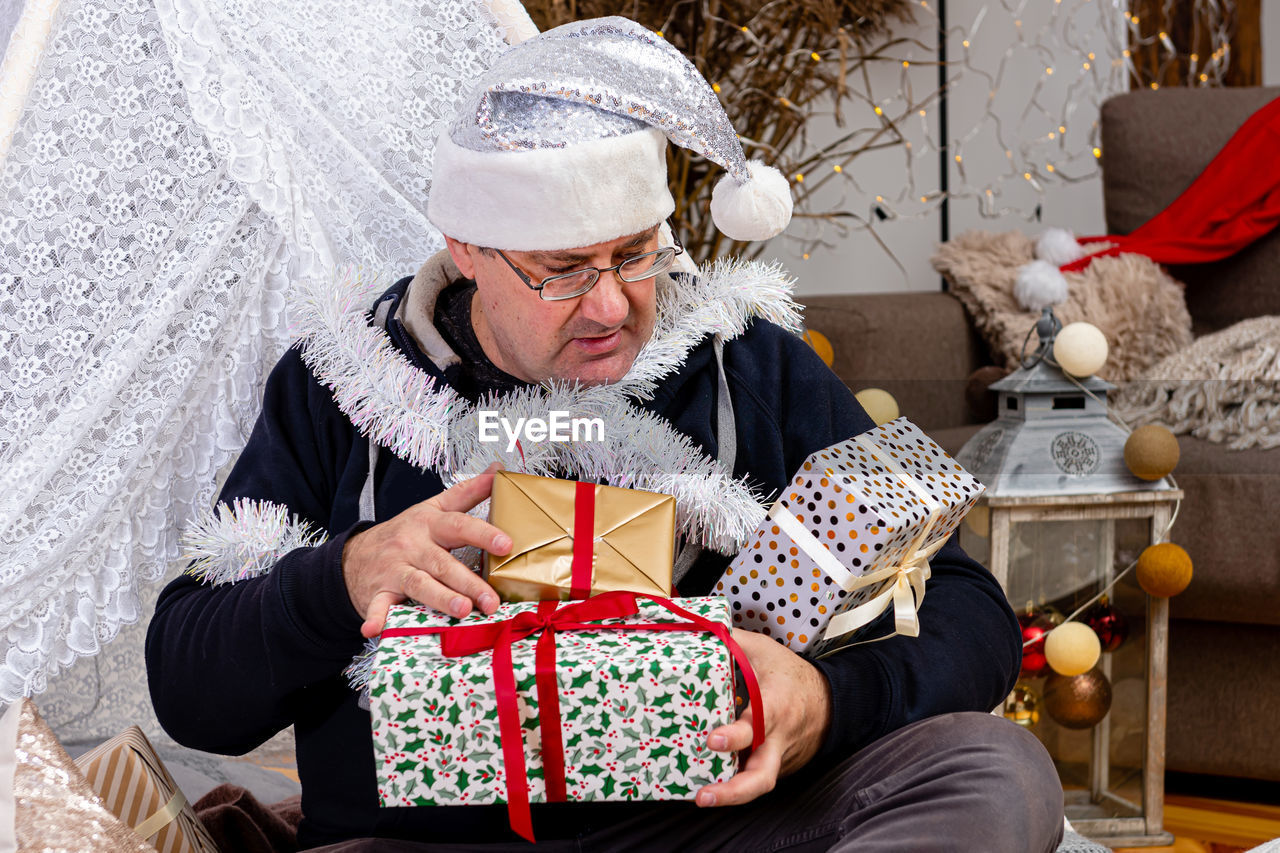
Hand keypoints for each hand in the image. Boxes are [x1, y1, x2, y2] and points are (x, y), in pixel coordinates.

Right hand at [342, 462, 511, 637]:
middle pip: (443, 562)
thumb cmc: (406, 533)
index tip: (506, 544)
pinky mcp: (378, 591)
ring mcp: (395, 568)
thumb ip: (468, 492)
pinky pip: (378, 605)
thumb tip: (498, 469)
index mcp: (430, 523)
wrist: (355, 554)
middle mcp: (413, 545)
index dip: (483, 534)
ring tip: (462, 610)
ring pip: (419, 584)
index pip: (459, 525)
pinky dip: (376, 617)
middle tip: (491, 599)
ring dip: (440, 598)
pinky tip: (375, 629)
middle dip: (469, 582)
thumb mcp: (434, 507)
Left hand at [696, 628, 831, 806]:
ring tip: (701, 798)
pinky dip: (734, 784)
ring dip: (730, 796)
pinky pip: (754, 778)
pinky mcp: (775, 768)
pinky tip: (710, 783)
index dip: (736, 736)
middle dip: (734, 791)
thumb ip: (732, 642)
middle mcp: (777, 739)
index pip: (758, 726)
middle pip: (761, 777)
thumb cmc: (792, 676)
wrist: (829, 703)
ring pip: (757, 785)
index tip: (713, 740)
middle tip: (704, 796)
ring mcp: (777, 758)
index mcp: (774, 707)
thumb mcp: (764, 650)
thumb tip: (701, 631)